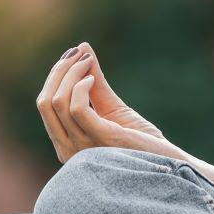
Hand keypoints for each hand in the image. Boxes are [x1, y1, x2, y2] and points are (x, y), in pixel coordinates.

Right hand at [35, 42, 173, 164]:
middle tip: (78, 52)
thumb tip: (82, 48)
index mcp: (66, 144)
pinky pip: (78, 109)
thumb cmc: (141, 142)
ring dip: (72, 73)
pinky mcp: (103, 139)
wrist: (167, 165)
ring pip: (58, 103)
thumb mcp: (112, 108)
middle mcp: (68, 149)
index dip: (55, 77)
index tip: (73, 55)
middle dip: (59, 72)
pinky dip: (81, 87)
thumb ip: (95, 83)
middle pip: (46, 103)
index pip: (45, 106)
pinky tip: (92, 78)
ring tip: (88, 61)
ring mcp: (83, 147)